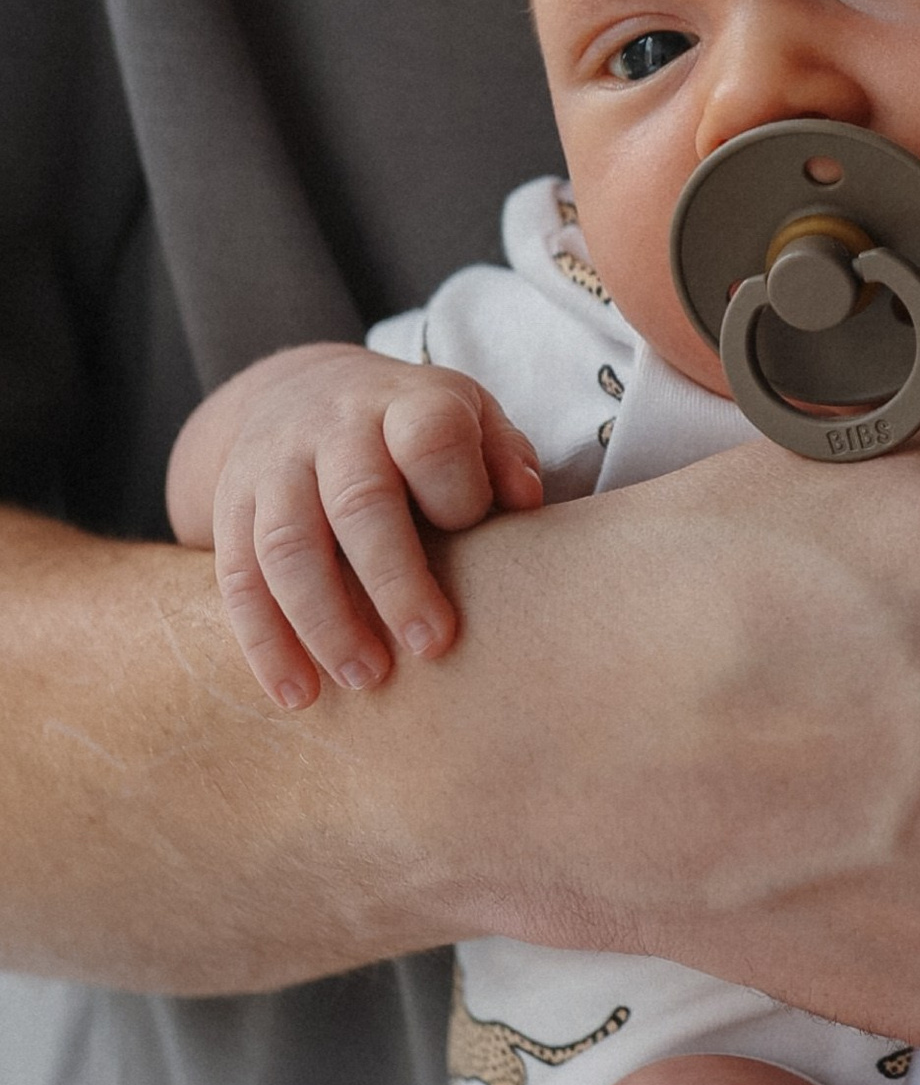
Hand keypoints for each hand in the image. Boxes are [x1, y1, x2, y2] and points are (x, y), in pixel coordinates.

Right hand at [171, 342, 542, 709]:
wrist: (299, 391)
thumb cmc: (412, 428)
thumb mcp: (467, 415)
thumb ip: (502, 456)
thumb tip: (526, 502)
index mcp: (404, 403)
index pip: (430, 438)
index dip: (456, 490)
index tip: (473, 531)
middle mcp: (333, 429)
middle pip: (358, 501)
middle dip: (394, 580)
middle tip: (431, 646)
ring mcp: (274, 468)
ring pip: (286, 545)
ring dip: (325, 621)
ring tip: (366, 678)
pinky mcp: (230, 509)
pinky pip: (237, 578)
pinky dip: (265, 643)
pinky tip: (297, 693)